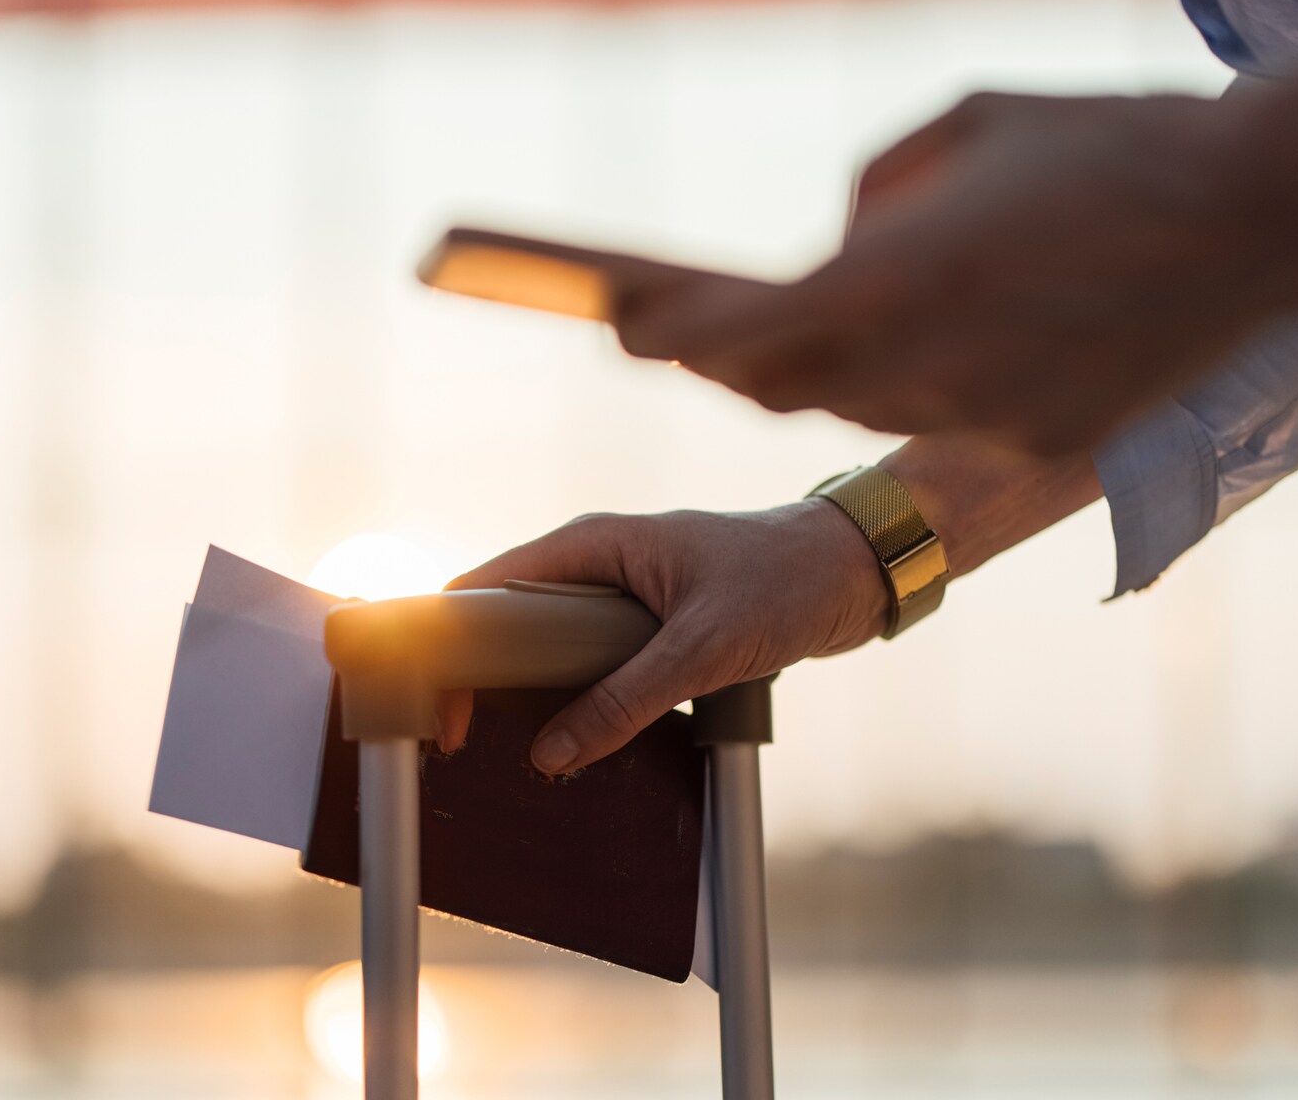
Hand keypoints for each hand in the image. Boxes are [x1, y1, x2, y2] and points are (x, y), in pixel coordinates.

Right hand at [436, 500, 885, 773]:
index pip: (489, 588)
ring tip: (510, 752)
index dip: (452, 644)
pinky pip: (594, 665)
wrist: (856, 567)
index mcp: (594, 544)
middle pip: (513, 622)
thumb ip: (627, 700)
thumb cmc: (786, 580)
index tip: (441, 707)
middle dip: (485, 679)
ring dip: (535, 695)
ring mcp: (624, 595)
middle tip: (466, 743)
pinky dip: (580, 699)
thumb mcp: (702, 648)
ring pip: (554, 649)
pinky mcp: (651, 626)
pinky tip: (575, 743)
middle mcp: (599, 564)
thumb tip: (553, 754)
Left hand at [613, 91, 1297, 453]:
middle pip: (785, 391)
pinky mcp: (1045, 441)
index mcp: (905, 271)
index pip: (747, 327)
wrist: (1268, 213)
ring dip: (816, 378)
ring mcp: (990, 416)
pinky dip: (917, 388)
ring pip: (862, 410)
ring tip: (779, 342)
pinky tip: (925, 353)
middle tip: (672, 337)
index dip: (670, 333)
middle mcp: (935, 362)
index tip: (617, 323)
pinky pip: (947, 420)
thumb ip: (879, 191)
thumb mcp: (971, 122)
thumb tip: (837, 247)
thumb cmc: (1111, 141)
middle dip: (726, 363)